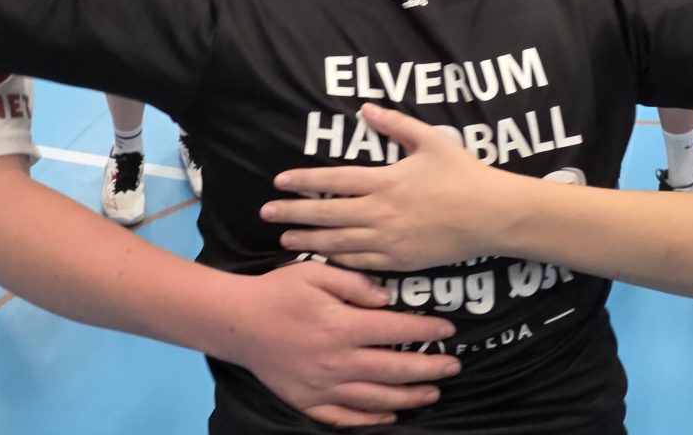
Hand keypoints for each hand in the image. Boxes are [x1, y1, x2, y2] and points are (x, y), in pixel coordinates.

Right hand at [230, 259, 460, 425]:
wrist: (238, 322)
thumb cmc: (278, 291)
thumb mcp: (316, 272)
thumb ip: (354, 282)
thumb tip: (387, 299)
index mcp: (342, 326)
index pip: (396, 329)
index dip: (426, 330)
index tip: (449, 330)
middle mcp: (337, 361)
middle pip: (394, 370)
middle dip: (429, 369)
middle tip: (454, 367)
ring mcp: (323, 386)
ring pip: (376, 399)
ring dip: (409, 397)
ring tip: (433, 393)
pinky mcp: (308, 401)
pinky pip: (345, 417)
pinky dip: (371, 420)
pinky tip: (390, 415)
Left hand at [264, 104, 501, 269]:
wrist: (492, 216)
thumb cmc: (464, 174)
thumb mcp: (431, 140)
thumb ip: (396, 124)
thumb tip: (365, 108)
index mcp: (385, 181)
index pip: (333, 181)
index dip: (303, 182)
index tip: (279, 183)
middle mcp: (380, 212)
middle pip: (327, 214)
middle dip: (293, 214)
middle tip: (266, 215)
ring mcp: (389, 240)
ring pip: (338, 242)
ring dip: (309, 241)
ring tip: (284, 240)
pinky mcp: (401, 261)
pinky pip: (362, 263)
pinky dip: (338, 260)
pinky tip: (323, 258)